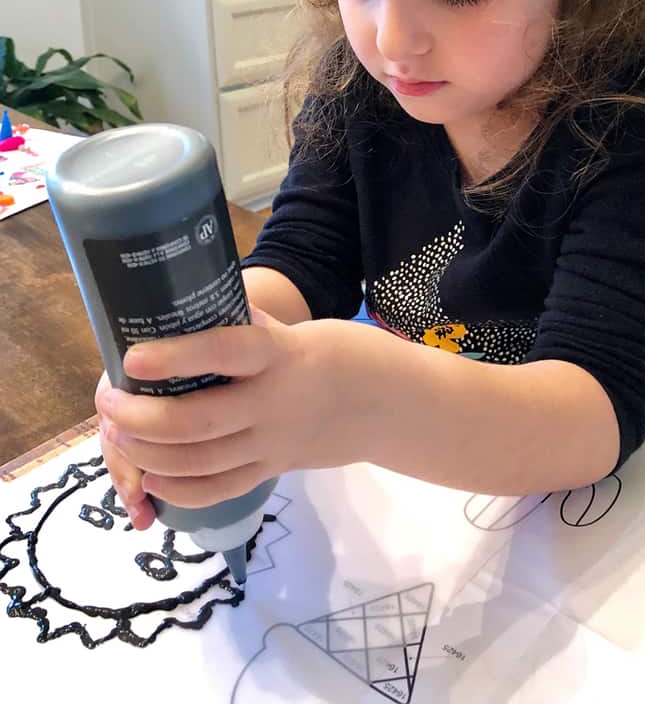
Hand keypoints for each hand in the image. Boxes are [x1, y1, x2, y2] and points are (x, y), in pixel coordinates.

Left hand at [96, 309, 387, 528]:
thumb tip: (190, 303)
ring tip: (120, 433)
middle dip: (143, 417)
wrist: (389, 404)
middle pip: (200, 421)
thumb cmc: (338, 352)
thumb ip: (245, 324)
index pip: (224, 355)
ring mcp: (274, 444)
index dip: (175, 357)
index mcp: (280, 356)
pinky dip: (180, 488)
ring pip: (202, 461)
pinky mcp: (274, 470)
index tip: (132, 357)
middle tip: (109, 402)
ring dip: (151, 453)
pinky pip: (221, 489)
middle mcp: (275, 404)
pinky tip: (151, 475)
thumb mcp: (296, 328)